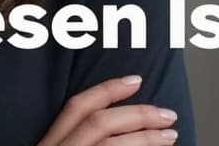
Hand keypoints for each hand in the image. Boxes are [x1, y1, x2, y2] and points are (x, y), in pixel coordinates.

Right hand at [36, 75, 178, 145]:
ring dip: (146, 138)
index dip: (107, 89)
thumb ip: (76, 139)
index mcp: (48, 143)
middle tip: (167, 114)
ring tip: (170, 136)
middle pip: (98, 124)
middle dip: (136, 115)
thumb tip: (118, 123)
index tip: (136, 79)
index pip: (76, 106)